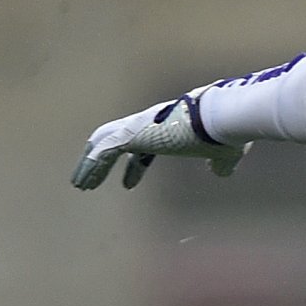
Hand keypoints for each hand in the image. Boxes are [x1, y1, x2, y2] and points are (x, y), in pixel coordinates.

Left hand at [71, 93, 246, 189]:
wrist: (222, 119)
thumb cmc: (225, 134)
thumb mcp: (224, 153)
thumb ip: (219, 163)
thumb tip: (221, 172)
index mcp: (167, 128)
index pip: (144, 148)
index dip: (134, 167)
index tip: (127, 185)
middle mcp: (149, 123)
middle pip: (115, 141)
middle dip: (101, 161)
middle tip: (90, 180)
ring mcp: (137, 126)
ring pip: (102, 143)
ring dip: (89, 164)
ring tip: (80, 184)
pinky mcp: (131, 134)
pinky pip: (102, 152)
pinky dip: (91, 166)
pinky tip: (85, 182)